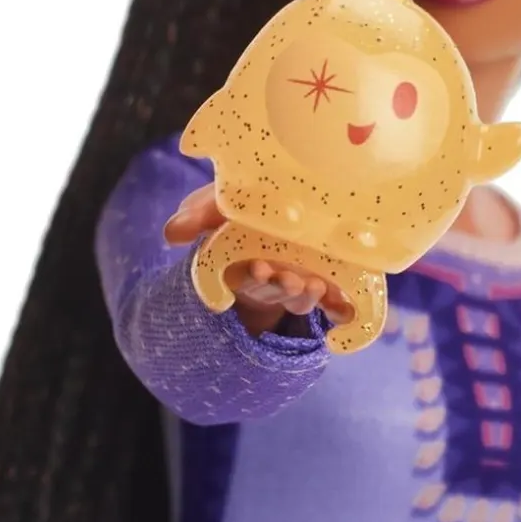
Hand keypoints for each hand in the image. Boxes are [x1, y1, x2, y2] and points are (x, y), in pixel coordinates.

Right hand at [163, 184, 351, 335]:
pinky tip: (349, 313)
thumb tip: (172, 233)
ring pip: (303, 295)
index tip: (258, 268)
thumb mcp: (219, 208)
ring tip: (316, 286)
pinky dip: (341, 308)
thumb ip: (198, 215)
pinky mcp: (326, 282)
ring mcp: (299, 279)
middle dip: (281, 286)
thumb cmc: (242, 214)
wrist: (273, 221)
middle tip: (289, 280)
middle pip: (276, 288)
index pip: (247, 272)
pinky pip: (335, 301)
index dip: (252, 274)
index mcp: (246, 259)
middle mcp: (273, 275)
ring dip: (308, 294)